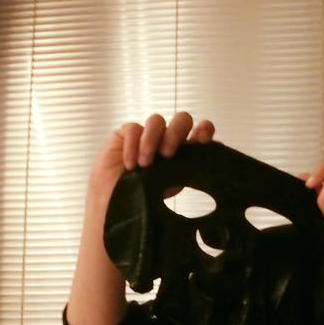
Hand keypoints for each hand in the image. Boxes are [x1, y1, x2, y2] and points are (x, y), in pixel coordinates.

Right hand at [88, 111, 215, 200]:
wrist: (115, 205)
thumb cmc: (144, 198)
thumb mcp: (170, 188)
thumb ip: (185, 174)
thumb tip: (207, 166)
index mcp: (184, 153)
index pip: (200, 133)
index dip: (205, 129)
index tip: (204, 139)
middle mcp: (167, 140)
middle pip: (182, 119)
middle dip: (177, 132)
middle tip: (168, 154)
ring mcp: (147, 135)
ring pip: (157, 120)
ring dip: (152, 140)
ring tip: (145, 164)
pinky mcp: (126, 134)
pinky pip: (133, 129)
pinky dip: (132, 146)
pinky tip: (131, 165)